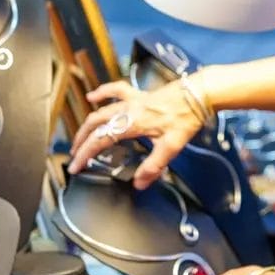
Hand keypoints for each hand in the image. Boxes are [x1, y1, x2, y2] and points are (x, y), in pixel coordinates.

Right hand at [67, 79, 205, 188]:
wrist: (199, 94)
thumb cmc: (187, 117)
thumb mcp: (171, 147)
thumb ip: (153, 166)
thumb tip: (139, 183)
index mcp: (132, 123)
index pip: (100, 140)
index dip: (85, 154)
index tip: (76, 166)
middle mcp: (128, 110)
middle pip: (95, 124)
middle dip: (81, 140)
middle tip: (75, 155)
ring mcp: (133, 100)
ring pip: (102, 110)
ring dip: (88, 124)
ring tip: (80, 136)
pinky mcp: (140, 95)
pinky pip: (116, 91)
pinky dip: (102, 93)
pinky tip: (93, 96)